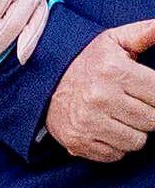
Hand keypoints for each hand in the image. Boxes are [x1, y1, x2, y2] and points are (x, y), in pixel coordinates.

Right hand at [45, 17, 154, 161]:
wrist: (44, 83)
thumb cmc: (87, 62)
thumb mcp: (114, 41)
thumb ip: (144, 33)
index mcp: (114, 71)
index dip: (154, 95)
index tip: (144, 92)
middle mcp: (101, 98)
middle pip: (151, 120)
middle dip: (146, 113)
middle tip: (131, 104)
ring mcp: (89, 123)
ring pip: (137, 141)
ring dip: (133, 131)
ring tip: (120, 117)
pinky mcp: (79, 142)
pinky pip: (117, 154)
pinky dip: (116, 145)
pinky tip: (106, 129)